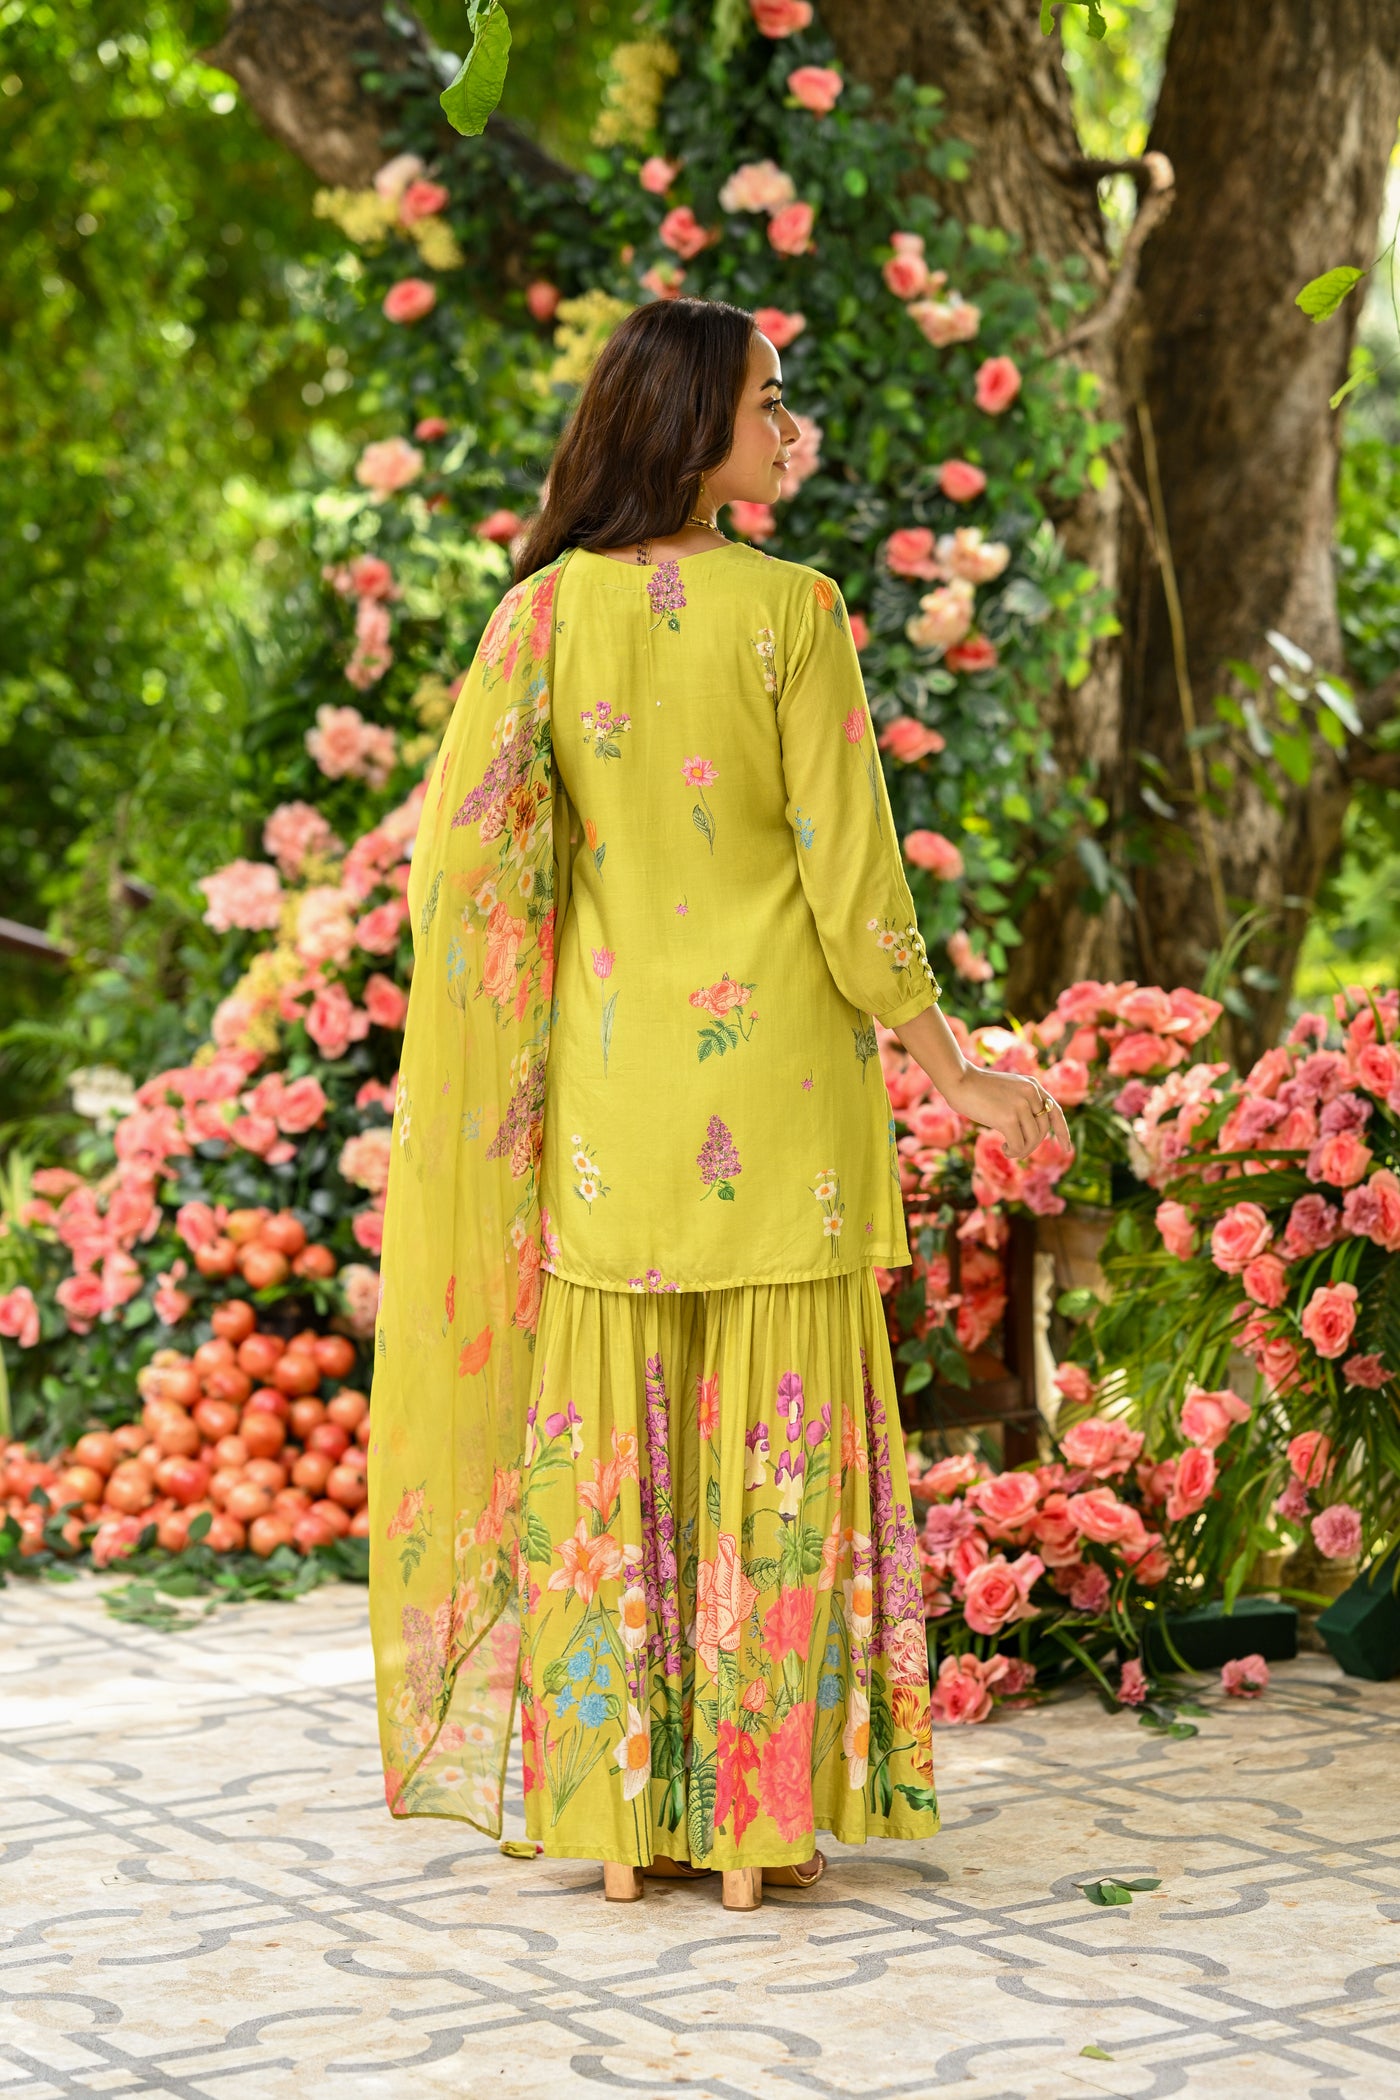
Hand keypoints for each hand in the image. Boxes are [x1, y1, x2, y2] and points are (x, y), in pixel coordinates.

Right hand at [943, 1065, 1074, 1161]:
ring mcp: (1021, 1105)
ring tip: (1009, 1149)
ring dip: (1022, 1150)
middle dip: (1033, 1145)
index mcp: (1033, 1085)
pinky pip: (1019, 1144)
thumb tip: (1033, 1131)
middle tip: (1018, 1149)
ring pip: (1033, 1140)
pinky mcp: (1008, 1118)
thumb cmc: (977, 1088)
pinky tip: (1004, 1148)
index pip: (1055, 1111)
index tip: (1066, 1148)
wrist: (959, 1080)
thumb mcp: (1008, 1089)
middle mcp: (1031, 1093)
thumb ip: (1023, 1102)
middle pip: (1044, 1130)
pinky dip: (1013, 1152)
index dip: (1063, 1131)